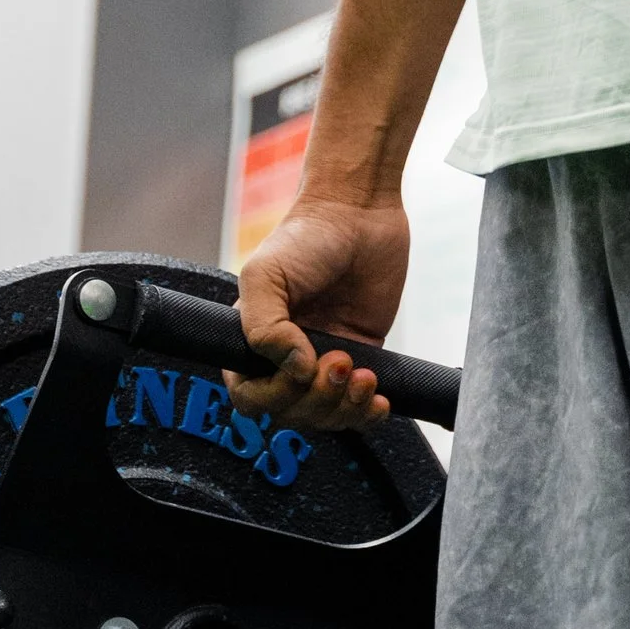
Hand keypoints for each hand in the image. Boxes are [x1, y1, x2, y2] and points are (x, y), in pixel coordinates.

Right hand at [230, 196, 411, 433]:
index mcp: (252, 341)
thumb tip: (295, 371)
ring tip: (361, 371)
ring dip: (345, 406)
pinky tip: (378, 397)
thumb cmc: (305, 236)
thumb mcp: (265, 275)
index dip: (274, 396)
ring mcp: (323, 360)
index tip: (299, 369)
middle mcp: (285, 356)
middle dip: (317, 398)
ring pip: (326, 416)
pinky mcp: (361, 357)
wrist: (359, 212)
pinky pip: (359, 406)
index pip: (251, 397)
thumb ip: (264, 328)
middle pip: (291, 412)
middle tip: (339, 361)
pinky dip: (368, 413)